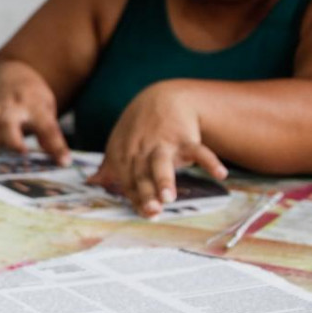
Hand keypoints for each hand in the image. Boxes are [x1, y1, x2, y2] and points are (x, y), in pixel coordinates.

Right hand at [0, 60, 70, 164]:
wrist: (6, 78)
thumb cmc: (31, 99)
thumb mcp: (47, 109)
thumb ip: (50, 135)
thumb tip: (59, 160)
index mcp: (35, 104)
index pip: (47, 127)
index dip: (56, 146)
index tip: (63, 162)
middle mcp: (12, 105)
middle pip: (8, 124)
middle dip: (13, 142)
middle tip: (22, 153)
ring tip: (8, 147)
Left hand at [88, 81, 227, 217]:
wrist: (161, 97)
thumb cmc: (138, 127)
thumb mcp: (119, 143)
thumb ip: (109, 166)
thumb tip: (91, 181)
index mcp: (124, 156)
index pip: (128, 181)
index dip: (135, 198)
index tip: (145, 215)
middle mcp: (141, 151)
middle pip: (142, 175)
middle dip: (146, 193)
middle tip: (153, 211)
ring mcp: (162, 143)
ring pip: (162, 163)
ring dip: (164, 179)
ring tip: (169, 198)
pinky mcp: (183, 137)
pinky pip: (197, 149)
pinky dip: (209, 161)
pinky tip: (220, 174)